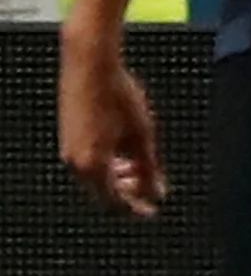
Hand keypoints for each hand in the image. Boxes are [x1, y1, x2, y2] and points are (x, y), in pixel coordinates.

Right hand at [57, 21, 161, 217]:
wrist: (91, 65)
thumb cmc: (119, 96)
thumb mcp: (143, 135)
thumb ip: (150, 168)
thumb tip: (157, 192)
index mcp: (94, 165)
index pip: (116, 202)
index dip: (136, 208)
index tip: (152, 210)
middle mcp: (76, 162)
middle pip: (103, 193)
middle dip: (128, 193)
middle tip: (149, 189)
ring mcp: (68, 150)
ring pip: (95, 178)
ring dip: (117, 179)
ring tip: (138, 170)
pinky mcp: (67, 138)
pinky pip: (87, 163)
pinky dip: (106, 165)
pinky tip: (122, 154)